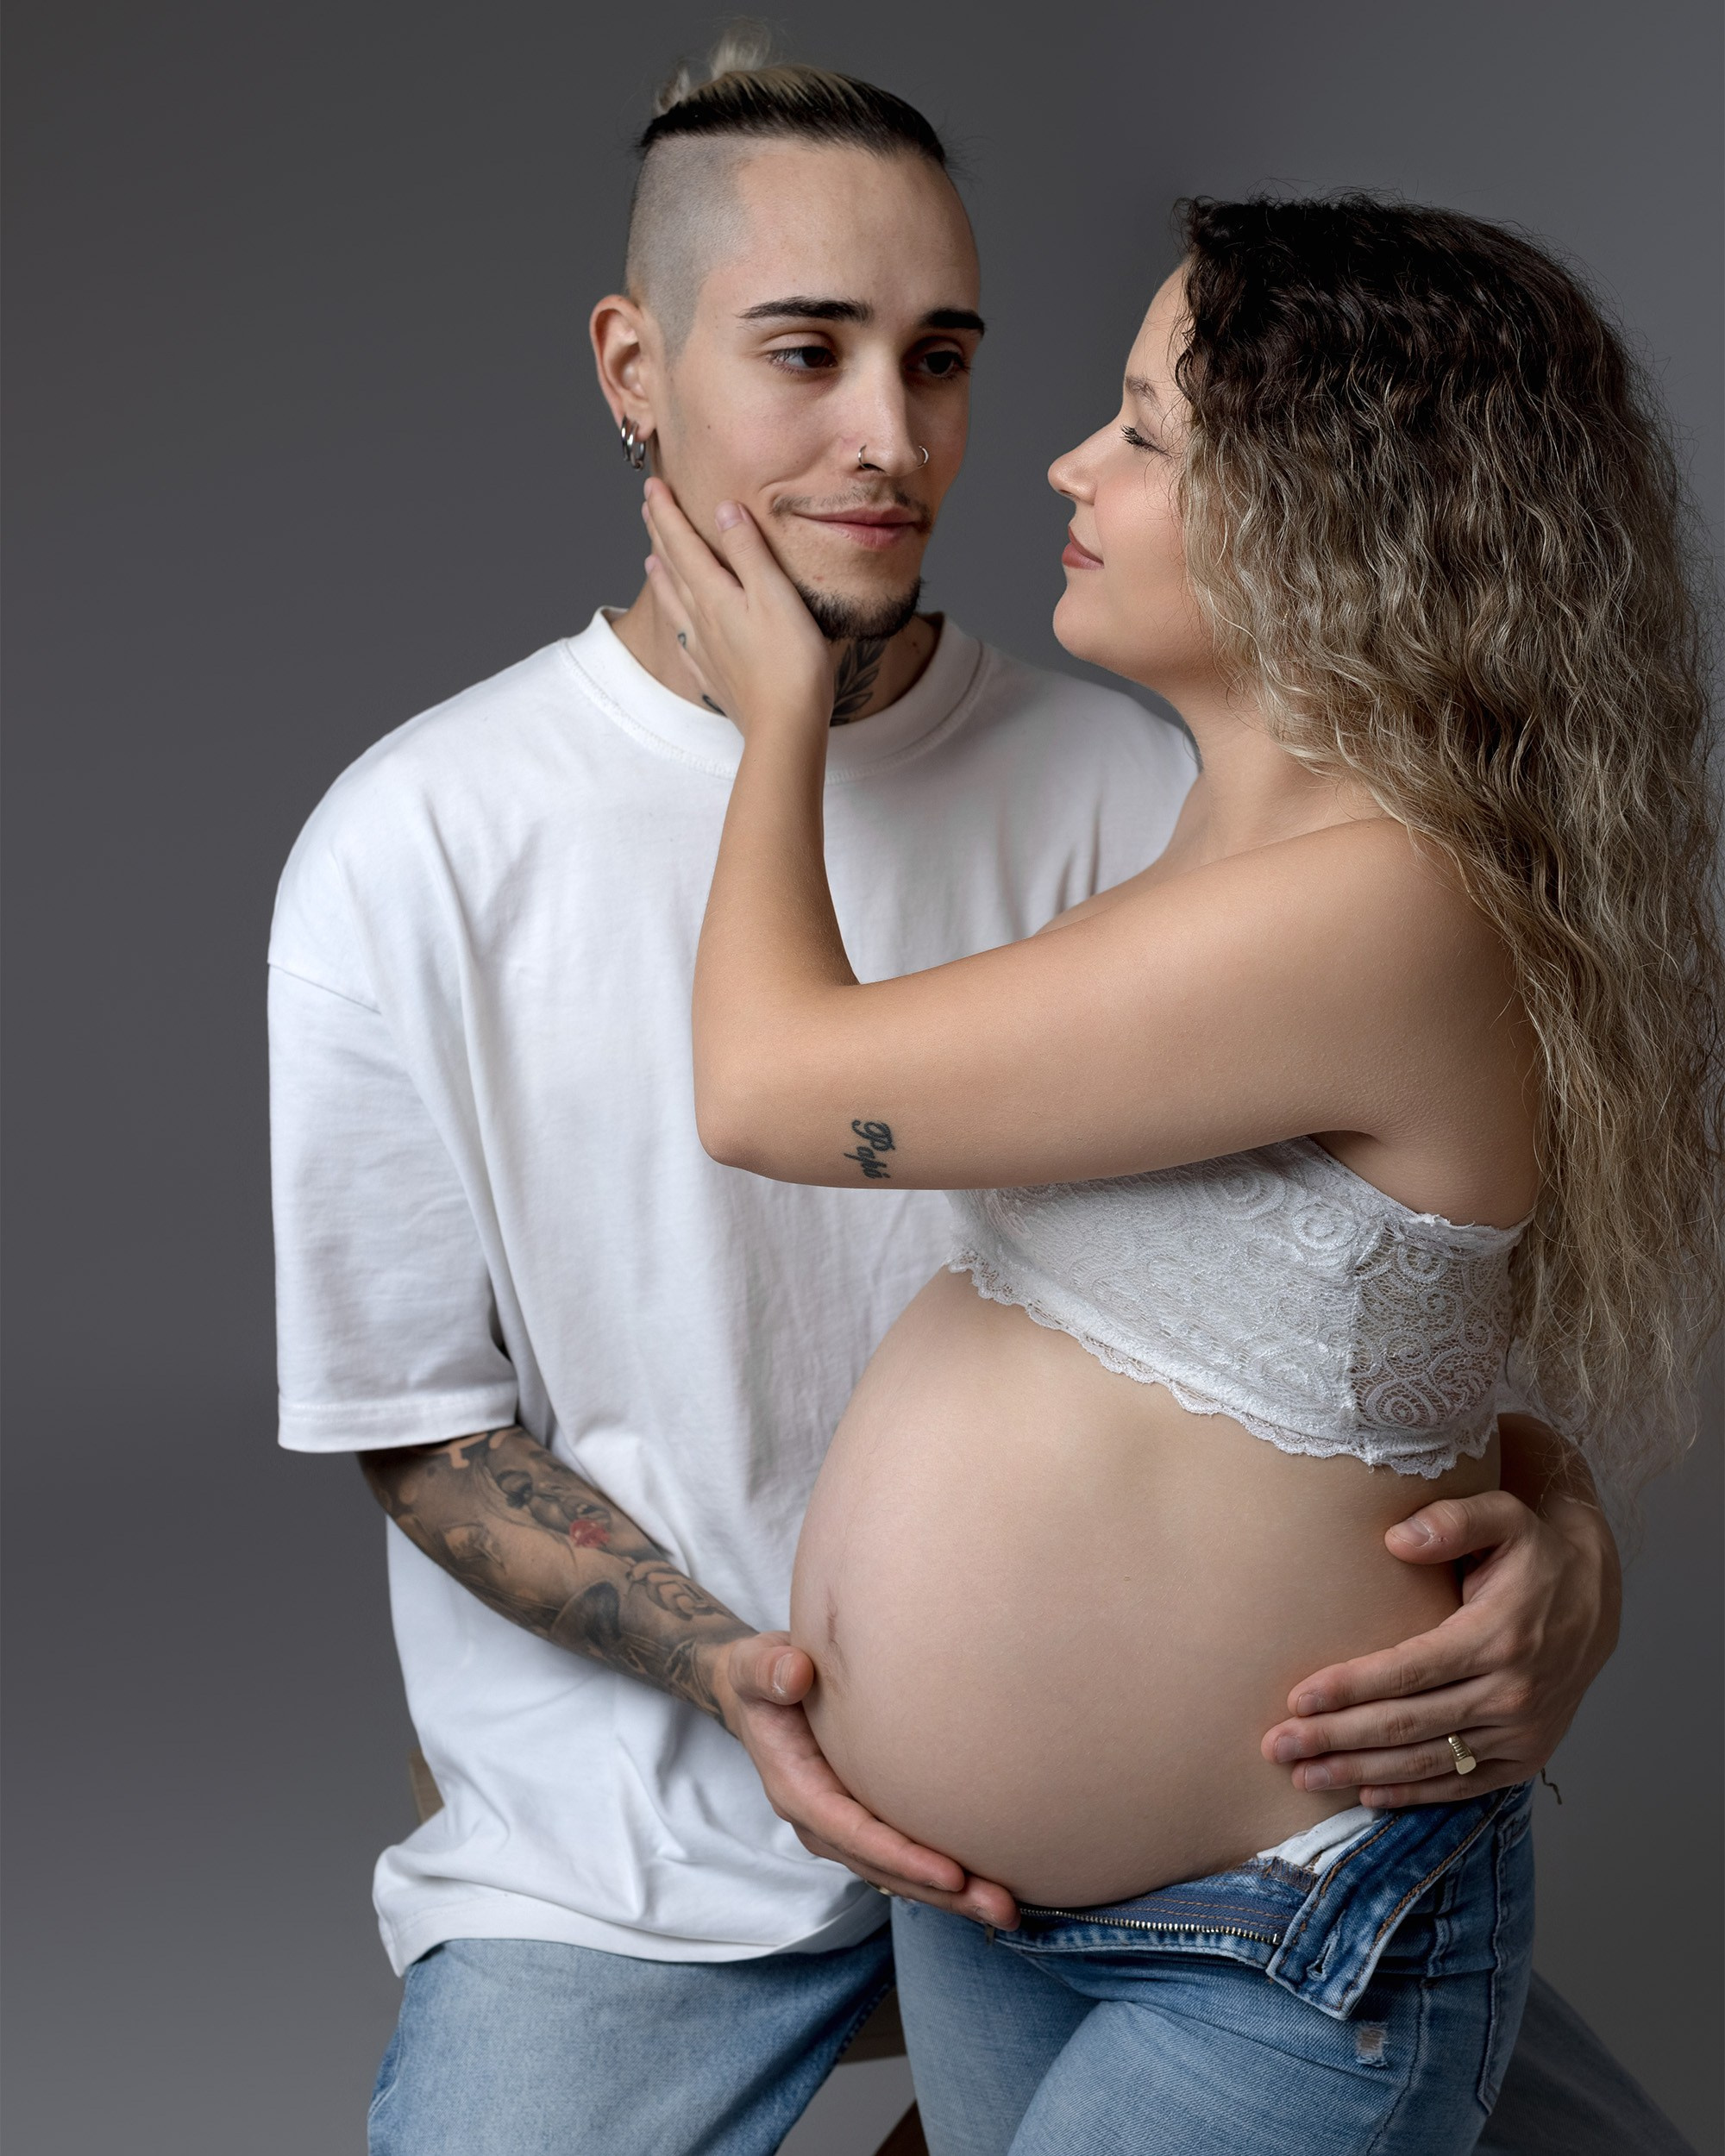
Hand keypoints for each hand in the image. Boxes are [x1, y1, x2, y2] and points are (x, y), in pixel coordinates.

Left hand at [642, 479, 834, 736]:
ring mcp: (705, 649)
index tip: (652, 486)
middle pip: (672, 568)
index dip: (666, 512)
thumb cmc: (791, 662)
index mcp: (714, 594)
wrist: (784, 727)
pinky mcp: (715, 674)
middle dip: (659, 534)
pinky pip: (684, 638)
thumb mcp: (775, 595)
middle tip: (646, 508)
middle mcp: (701, 619)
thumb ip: (748, 550)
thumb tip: (723, 509)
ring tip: (649, 559)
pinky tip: (677, 625)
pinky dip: (675, 620)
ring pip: (674, 602)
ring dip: (660, 575)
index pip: (682, 543)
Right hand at [708, 1631, 1018, 1927]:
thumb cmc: (764, 1678)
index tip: (951, 1873)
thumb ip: (766, 1670)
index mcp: (796, 1789)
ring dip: (952, 1894)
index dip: (900, 1856)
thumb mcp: (754, 1667)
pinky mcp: (865, 1821)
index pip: (852, 1833)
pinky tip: (987, 1880)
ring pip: (899, 1873)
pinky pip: (904, 1857)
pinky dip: (944, 1875)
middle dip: (941, 1892)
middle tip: (1002, 1907)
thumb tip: (795, 1674)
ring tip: (1007, 1907)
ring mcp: (844, 1827)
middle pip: (884, 1868)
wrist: (763, 1697)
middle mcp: (820, 1822)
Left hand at [1262, 1488, 1620, 1805]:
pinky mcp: (1528, 1756)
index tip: (1295, 1699)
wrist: (1596, 1598)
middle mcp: (1511, 1693)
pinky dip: (1414, 1792)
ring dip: (1361, 1772)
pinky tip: (1366, 1794)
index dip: (1349, 1687)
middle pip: (1406, 1724)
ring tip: (1304, 1776)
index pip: (1407, 1670)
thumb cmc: (1533, 1553)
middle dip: (1335, 1738)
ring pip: (1428, 1760)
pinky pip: (1463, 1784)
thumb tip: (1396, 1538)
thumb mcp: (1503, 1517)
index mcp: (1497, 1637)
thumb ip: (1452, 1520)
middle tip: (1277, 1746)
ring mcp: (1522, 1732)